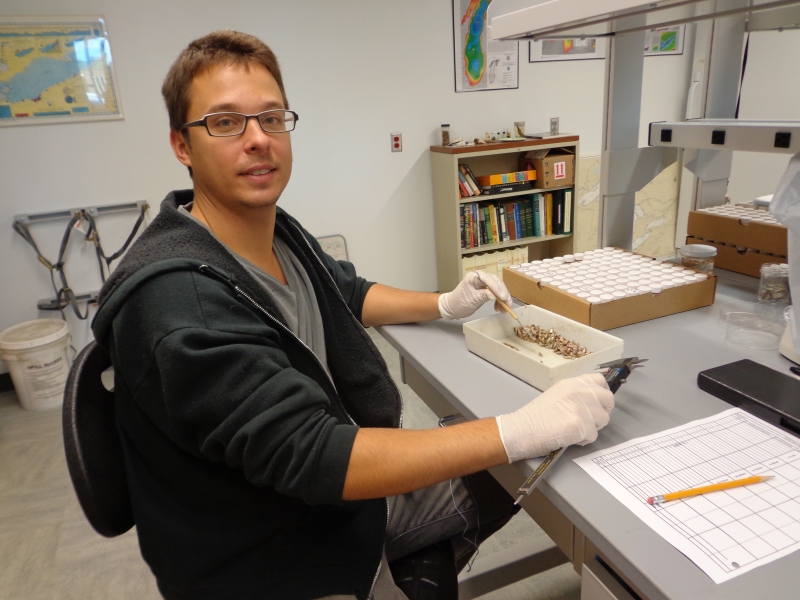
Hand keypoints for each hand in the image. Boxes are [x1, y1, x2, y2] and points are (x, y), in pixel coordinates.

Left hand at [438, 271, 511, 319]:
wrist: (452, 308)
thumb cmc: (459, 303)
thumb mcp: (471, 300)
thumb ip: (483, 296)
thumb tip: (495, 296)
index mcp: (474, 276)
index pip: (489, 279)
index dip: (497, 288)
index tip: (503, 297)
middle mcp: (480, 277)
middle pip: (496, 282)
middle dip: (503, 293)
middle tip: (508, 304)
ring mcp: (484, 283)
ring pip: (498, 288)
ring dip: (503, 298)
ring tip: (504, 309)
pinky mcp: (486, 290)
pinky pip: (496, 293)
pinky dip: (499, 301)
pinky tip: (499, 308)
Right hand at [495, 373, 613, 461]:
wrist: (520, 430)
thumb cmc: (534, 416)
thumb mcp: (557, 394)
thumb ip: (575, 394)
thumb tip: (593, 401)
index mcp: (572, 383)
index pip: (600, 381)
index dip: (602, 393)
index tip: (597, 403)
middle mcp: (578, 392)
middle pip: (608, 399)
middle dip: (602, 411)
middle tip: (590, 420)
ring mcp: (580, 408)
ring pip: (603, 419)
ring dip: (593, 427)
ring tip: (576, 430)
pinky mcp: (579, 426)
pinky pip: (593, 435)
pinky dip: (584, 440)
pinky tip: (570, 438)